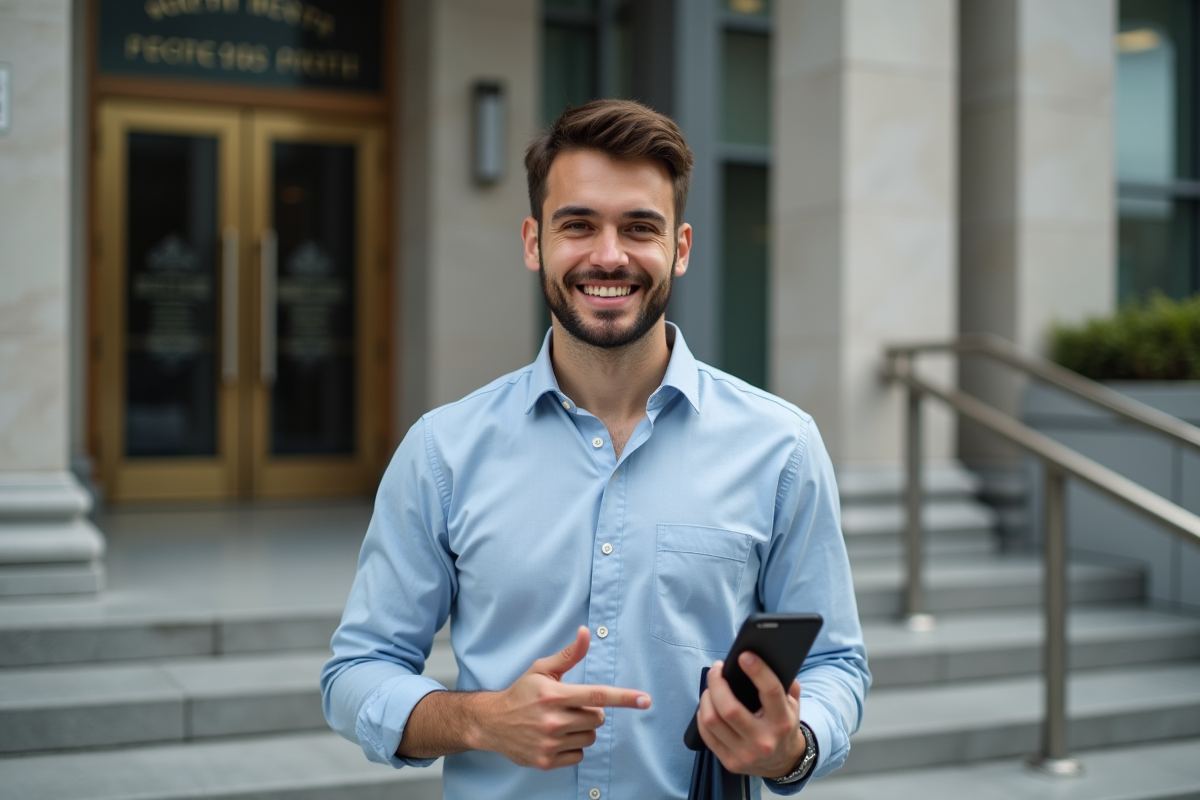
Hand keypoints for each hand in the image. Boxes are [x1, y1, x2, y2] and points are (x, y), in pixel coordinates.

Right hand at [474, 626, 651, 769]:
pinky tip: (556, 738)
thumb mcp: (541, 669)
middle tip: (571, 707)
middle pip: (598, 718)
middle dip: (591, 712)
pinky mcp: (546, 761)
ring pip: (590, 736)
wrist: (492, 722)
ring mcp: (549, 743)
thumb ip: (569, 654)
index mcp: (554, 694)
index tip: (644, 700)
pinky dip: (573, 746)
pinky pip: (579, 755)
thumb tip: (586, 632)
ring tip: (561, 722)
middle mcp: (553, 720)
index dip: (623, 697)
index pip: (597, 695)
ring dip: (582, 729)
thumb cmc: (521, 693)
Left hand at [695, 651, 804, 777]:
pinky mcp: (730, 762)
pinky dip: (702, 714)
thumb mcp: (793, 705)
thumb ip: (786, 683)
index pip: (770, 692)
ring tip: (711, 686)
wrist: (783, 762)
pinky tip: (708, 705)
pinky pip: (706, 734)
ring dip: (706, 697)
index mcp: (782, 722)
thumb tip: (767, 659)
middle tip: (717, 669)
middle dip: (717, 683)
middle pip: (729, 708)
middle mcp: (764, 741)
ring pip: (712, 720)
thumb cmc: (784, 726)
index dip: (757, 670)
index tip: (744, 656)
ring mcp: (745, 754)